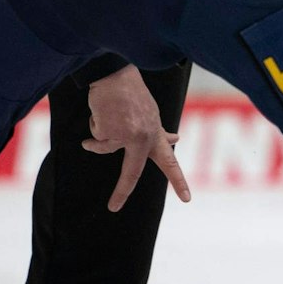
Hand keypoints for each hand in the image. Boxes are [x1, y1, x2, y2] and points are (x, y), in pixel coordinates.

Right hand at [82, 65, 190, 211]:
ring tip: (105, 114)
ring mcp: (127, 136)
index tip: (187, 199)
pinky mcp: (110, 132)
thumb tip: (177, 139)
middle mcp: (144, 138)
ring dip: (98, 134)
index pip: (170, 161)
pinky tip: (101, 111)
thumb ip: (160, 131)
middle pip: (132, 173)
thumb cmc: (132, 93)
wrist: (116, 76)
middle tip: (113, 207)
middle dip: (121, 191)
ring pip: (104, 148)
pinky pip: (95, 139)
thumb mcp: (152, 114)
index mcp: (156, 134)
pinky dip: (94, 125)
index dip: (178, 181)